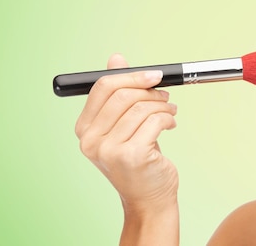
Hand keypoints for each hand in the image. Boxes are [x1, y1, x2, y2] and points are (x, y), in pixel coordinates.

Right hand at [75, 54, 178, 212]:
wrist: (148, 198)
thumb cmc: (138, 159)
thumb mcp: (123, 124)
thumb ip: (118, 93)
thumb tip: (116, 58)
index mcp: (84, 129)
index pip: (102, 88)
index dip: (131, 76)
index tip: (153, 75)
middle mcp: (91, 140)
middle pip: (122, 95)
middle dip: (150, 90)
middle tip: (165, 95)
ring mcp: (109, 150)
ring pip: (141, 107)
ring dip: (162, 105)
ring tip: (170, 111)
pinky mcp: (132, 155)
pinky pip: (154, 121)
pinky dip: (168, 118)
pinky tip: (171, 124)